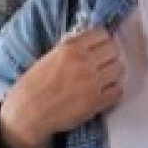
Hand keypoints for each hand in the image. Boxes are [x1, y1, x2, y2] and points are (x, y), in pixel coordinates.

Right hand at [0, 28, 121, 147]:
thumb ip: (72, 47)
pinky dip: (113, 92)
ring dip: (113, 74)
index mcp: (71, 48)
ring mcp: (91, 82)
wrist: (27, 113)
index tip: (99, 48)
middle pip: (114, 51)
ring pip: (119, 69)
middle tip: (102, 65)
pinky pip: (118, 91)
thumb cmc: (35, 84)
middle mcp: (84, 62)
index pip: (102, 35)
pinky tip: (103, 94)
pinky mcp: (96, 102)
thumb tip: (91, 41)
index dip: (102, 42)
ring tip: (103, 79)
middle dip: (109, 57)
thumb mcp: (50, 56)